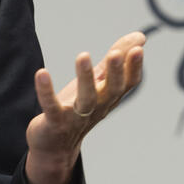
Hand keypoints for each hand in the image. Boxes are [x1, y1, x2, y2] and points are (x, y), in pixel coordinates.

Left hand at [24, 31, 144, 183]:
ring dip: (85, 78)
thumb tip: (140, 37)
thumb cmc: (79, 109)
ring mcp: (76, 117)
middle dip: (115, 72)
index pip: (127, 83)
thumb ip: (116, 60)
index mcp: (109, 97)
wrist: (55, 147)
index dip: (133, 67)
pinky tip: (42, 73)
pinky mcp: (55, 122)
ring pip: (86, 99)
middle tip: (115, 53)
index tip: (138, 48)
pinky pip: (51, 107)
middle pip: (111, 90)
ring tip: (83, 55)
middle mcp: (97, 108)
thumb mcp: (99, 82)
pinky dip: (46, 92)